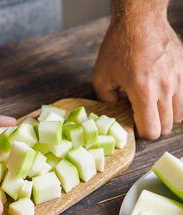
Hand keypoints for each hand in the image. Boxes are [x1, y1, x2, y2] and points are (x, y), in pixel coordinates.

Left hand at [92, 13, 182, 138]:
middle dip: (152, 127)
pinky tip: (159, 94)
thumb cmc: (118, 47)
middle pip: (166, 127)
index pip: (151, 130)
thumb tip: (116, 111)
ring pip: (179, 115)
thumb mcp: (101, 77)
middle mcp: (165, 88)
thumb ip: (107, 101)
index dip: (141, 133)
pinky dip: (173, 103)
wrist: (139, 20)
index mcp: (143, 92)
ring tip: (151, 107)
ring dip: (164, 117)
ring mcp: (178, 79)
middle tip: (140, 117)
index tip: (133, 125)